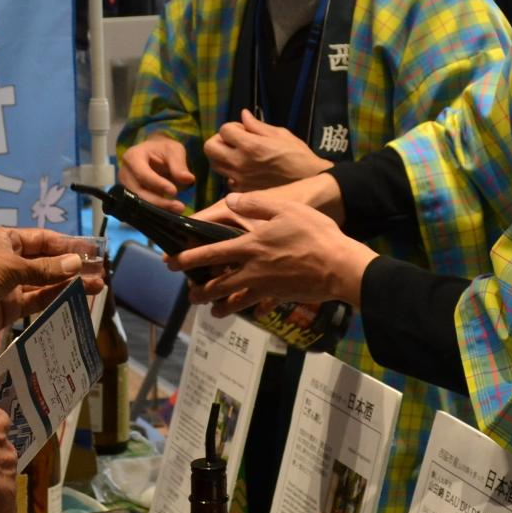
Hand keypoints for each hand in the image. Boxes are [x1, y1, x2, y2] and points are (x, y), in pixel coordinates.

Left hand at [0, 227, 100, 339]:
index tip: (91, 250)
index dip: (68, 245)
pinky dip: (56, 299)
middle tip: (100, 270)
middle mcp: (11, 261)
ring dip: (70, 283)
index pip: (44, 240)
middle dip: (74, 266)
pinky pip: (38, 301)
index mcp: (7, 241)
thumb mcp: (11, 267)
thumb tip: (77, 264)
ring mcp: (12, 286)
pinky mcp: (11, 308)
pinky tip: (76, 297)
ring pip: (47, 283)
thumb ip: (45, 269)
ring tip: (97, 285)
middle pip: (48, 262)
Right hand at [119, 136, 193, 209]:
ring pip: (138, 203)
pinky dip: (155, 212)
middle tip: (179, 206)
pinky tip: (170, 213)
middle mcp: (125, 173)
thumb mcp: (174, 151)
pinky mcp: (130, 197)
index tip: (174, 191)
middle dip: (158, 202)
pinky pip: (141, 208)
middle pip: (138, 192)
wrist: (154, 155)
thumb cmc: (163, 150)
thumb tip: (188, 179)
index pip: (142, 174)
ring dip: (158, 209)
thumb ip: (179, 165)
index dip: (157, 184)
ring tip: (177, 210)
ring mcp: (125, 187)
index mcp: (132, 157)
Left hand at [171, 193, 375, 316]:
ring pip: (236, 301)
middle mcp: (253, 270)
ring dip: (221, 306)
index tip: (172, 264)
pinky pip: (261, 305)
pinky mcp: (281, 296)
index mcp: (251, 246)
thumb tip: (230, 199)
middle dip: (201, 292)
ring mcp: (266, 286)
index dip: (190, 259)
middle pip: (219, 285)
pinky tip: (253, 313)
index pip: (212, 253)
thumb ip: (255, 203)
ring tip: (211, 310)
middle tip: (190, 296)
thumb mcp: (285, 209)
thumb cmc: (314, 234)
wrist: (339, 266)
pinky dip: (254, 309)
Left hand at [203, 110, 331, 191]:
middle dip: (219, 140)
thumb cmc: (298, 155)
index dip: (232, 127)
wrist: (309, 183)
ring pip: (214, 165)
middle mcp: (241, 163)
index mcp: (251, 146)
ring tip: (237, 155)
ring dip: (222, 157)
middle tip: (233, 141)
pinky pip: (227, 180)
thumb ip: (258, 126)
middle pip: (210, 148)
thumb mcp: (281, 134)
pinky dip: (231, 173)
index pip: (224, 130)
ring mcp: (240, 179)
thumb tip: (243, 116)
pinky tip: (245, 170)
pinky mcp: (244, 191)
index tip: (244, 130)